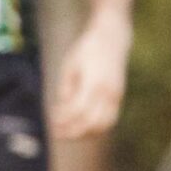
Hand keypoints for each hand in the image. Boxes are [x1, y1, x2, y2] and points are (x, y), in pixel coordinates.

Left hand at [50, 16, 130, 139]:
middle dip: (73, 131)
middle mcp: (108, 92)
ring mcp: (116, 95)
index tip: (51, 122)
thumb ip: (67, 89)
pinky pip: (110, 118)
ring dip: (86, 133)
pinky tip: (82, 126)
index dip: (64, 120)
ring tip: (68, 132)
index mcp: (93, 84)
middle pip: (92, 123)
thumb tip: (61, 110)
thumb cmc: (87, 50)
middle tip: (56, 132)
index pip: (78, 111)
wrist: (112, 37)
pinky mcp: (119, 96)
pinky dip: (97, 127)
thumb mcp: (70, 66)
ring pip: (104, 125)